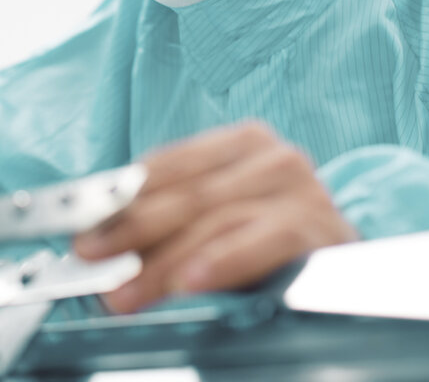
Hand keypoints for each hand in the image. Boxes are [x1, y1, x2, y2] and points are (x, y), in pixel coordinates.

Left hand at [74, 121, 356, 312]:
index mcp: (242, 141)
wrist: (345, 259)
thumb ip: (172, 210)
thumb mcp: (219, 210)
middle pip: (188, 193)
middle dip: (131, 228)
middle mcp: (273, 156)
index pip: (171, 164)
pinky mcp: (320, 228)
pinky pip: (262, 244)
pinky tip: (190, 281)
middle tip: (92, 254)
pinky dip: (222, 262)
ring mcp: (300, 189)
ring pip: (215, 220)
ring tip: (127, 289)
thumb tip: (104, 231)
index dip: (122, 195)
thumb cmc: (269, 229)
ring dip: (163, 260)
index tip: (84, 222)